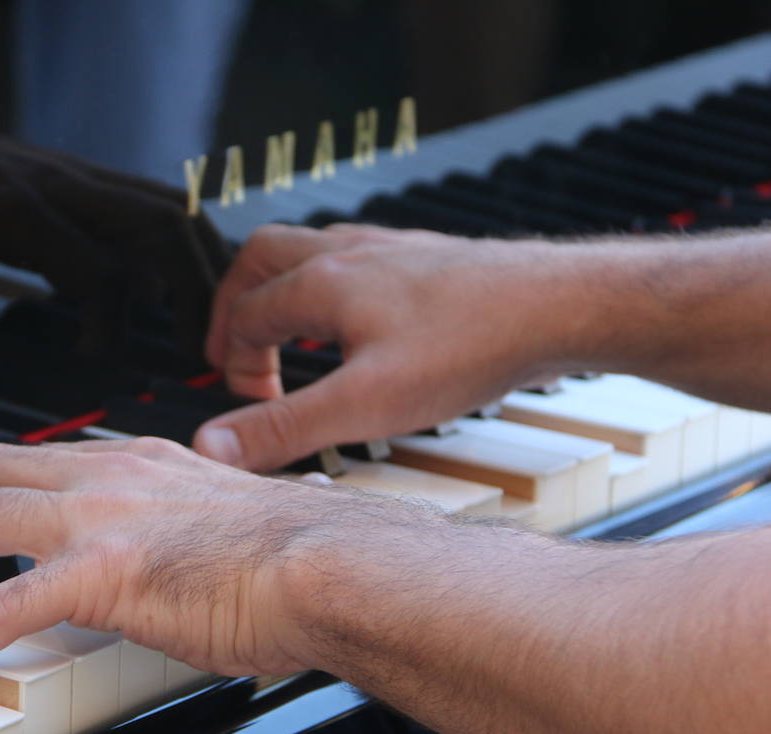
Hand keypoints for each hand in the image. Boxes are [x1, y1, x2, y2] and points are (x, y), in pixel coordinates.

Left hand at [0, 93, 230, 386]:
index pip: (98, 267)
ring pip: (173, 209)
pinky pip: (156, 206)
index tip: (94, 363)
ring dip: (203, 267)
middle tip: (201, 356)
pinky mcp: (83, 179)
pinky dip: (186, 247)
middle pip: (163, 226)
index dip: (111, 324)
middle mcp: (58, 184)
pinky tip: (185, 294)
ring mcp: (77, 175)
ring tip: (210, 330)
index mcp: (11, 207)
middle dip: (197, 293)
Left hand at [0, 437, 341, 688]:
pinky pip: (3, 606)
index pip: (30, 458)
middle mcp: (107, 475)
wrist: (331, 564)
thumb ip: (172, 528)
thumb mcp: (217, 522)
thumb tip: (161, 557)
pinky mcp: (101, 573)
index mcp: (134, 463)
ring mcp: (98, 519)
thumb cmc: (296, 555)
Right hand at [193, 224, 588, 470]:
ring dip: (282, 291)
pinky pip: (357, 258)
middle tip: (234, 350)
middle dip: (235, 305)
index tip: (253, 408)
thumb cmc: (472, 347)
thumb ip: (284, 427)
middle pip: (260, 258)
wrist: (559, 304)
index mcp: (321, 283)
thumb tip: (211, 447)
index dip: (235, 365)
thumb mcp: (365, 405)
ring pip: (309, 250)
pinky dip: (334, 288)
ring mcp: (389, 249)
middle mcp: (348, 253)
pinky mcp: (425, 258)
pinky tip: (362, 324)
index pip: (244, 315)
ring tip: (288, 333)